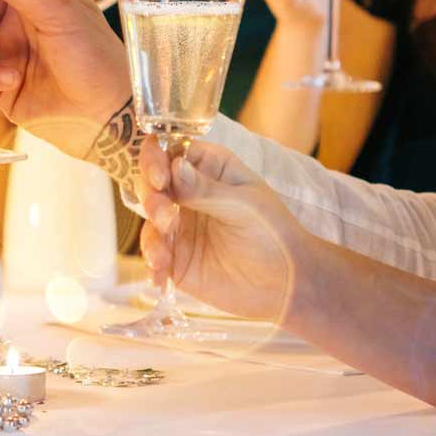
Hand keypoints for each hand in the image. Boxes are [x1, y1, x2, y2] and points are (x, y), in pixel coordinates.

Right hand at [138, 137, 313, 325]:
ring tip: (163, 256)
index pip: (171, 153)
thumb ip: (205, 189)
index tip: (159, 178)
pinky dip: (152, 265)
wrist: (286, 282)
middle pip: (152, 184)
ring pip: (149, 221)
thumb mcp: (244, 205)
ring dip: (151, 235)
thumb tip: (174, 165)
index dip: (156, 159)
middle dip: (152, 198)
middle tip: (165, 216)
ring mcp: (179, 226)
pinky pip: (153, 255)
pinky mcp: (176, 258)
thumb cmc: (273, 231)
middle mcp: (188, 193)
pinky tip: (160, 277)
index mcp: (208, 169)